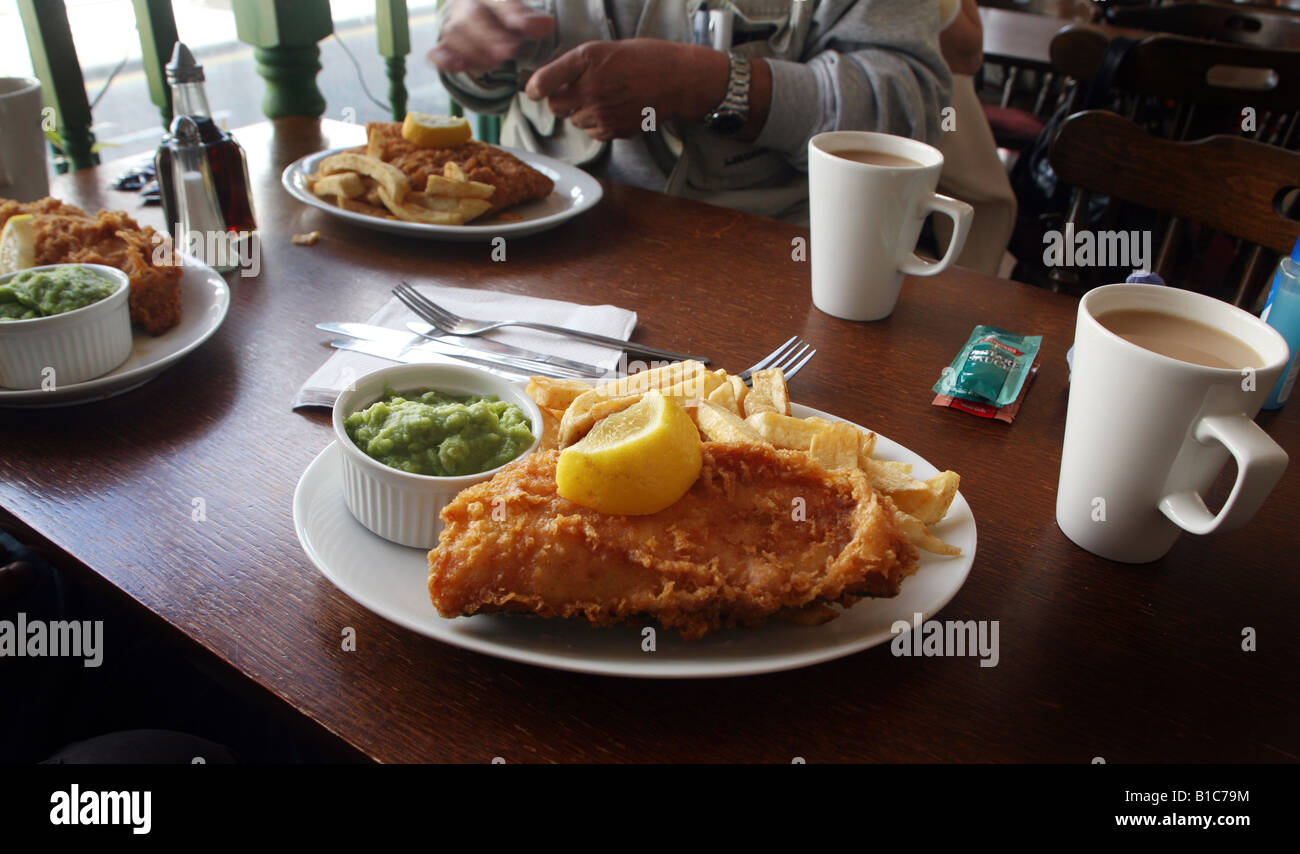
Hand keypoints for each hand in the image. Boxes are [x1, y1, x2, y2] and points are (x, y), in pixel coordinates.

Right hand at [430, 0, 554, 72]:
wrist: (484, 25)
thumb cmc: (505, 20)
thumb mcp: (520, 17)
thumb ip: (530, 21)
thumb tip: (547, 25)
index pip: (501, 1)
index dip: (515, 15)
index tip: (533, 29)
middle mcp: (467, 5)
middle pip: (474, 16)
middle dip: (491, 35)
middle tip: (510, 50)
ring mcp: (453, 25)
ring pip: (456, 33)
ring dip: (475, 50)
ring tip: (494, 62)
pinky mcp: (445, 46)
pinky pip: (438, 51)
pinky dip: (445, 58)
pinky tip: (458, 66)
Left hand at [525, 40, 724, 140]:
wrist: (678, 80)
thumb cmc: (645, 59)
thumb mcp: (605, 49)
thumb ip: (575, 64)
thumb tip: (548, 82)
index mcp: (586, 60)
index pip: (544, 82)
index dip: (535, 88)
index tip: (534, 91)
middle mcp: (591, 88)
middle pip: (555, 106)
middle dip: (562, 100)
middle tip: (577, 91)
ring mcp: (601, 113)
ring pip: (574, 121)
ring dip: (581, 112)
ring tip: (604, 98)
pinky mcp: (613, 130)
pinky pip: (592, 132)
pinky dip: (597, 124)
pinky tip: (614, 110)